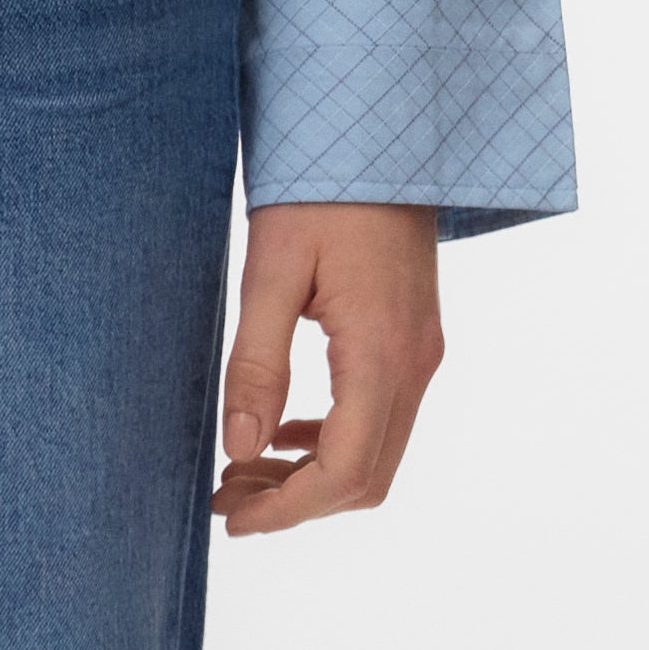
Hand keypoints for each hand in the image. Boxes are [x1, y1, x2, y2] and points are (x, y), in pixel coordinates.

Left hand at [215, 200, 442, 531]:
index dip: (286, 510)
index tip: (231, 518)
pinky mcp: (415, 340)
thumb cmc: (320, 189)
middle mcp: (415, 363)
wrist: (381, 131)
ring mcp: (423, 353)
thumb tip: (241, 447)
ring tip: (243, 470)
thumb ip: (257, 363)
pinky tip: (285, 429)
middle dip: (296, 504)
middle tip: (226, 499)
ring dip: (313, 477)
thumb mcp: (271, 270)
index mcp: (380, 353)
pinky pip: (383, 418)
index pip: (343, 471)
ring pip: (377, 454)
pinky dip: (334, 442)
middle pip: (366, 478)